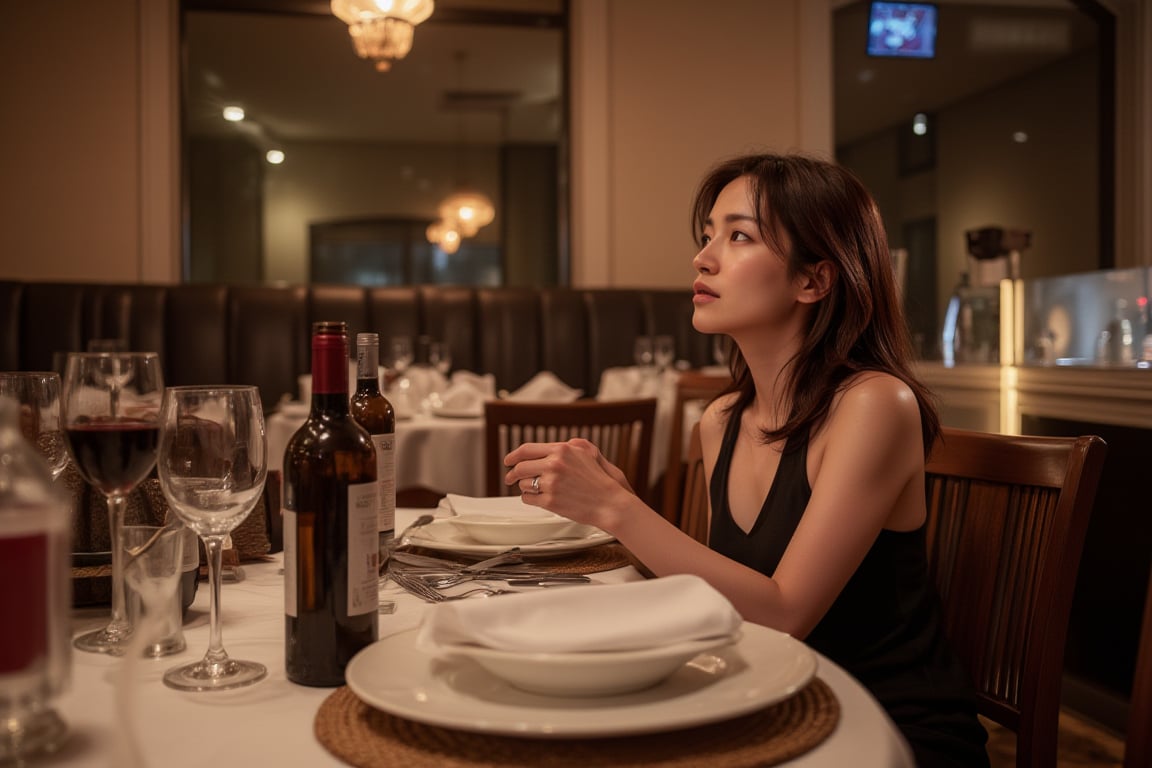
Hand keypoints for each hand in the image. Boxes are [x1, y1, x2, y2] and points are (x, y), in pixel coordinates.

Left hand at [503, 438, 633, 525]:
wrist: (609, 502)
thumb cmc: (599, 480)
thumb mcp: (586, 453)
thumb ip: (567, 447)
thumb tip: (551, 447)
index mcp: (561, 450)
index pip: (527, 449)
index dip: (513, 455)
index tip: (508, 461)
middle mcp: (554, 465)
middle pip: (520, 467)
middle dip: (512, 474)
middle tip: (510, 478)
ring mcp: (551, 483)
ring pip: (523, 484)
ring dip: (525, 487)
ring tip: (536, 489)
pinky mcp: (550, 501)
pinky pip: (528, 499)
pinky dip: (529, 499)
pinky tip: (538, 498)